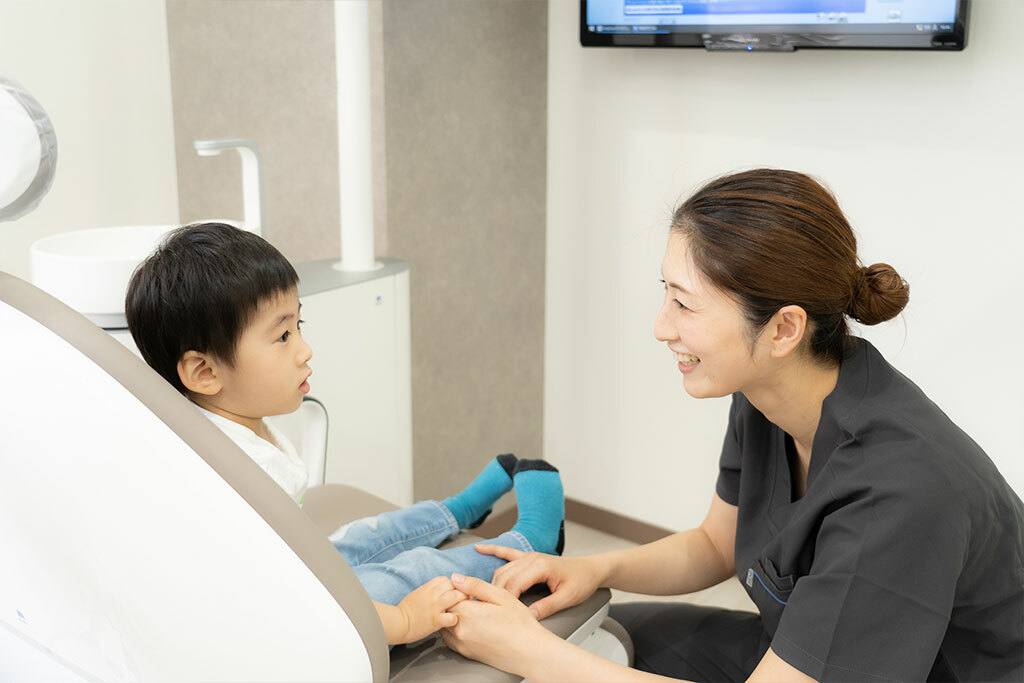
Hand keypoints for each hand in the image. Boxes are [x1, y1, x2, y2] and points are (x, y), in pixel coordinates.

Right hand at [393, 576, 466, 643]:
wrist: (397, 622)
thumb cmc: (405, 610)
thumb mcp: (417, 593)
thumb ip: (429, 590)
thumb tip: (438, 590)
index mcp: (428, 587)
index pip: (447, 580)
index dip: (452, 586)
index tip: (453, 592)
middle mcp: (433, 594)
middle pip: (455, 586)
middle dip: (460, 592)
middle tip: (463, 600)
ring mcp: (435, 606)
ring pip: (457, 597)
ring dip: (461, 603)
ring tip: (460, 610)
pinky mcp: (436, 620)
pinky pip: (453, 617)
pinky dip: (454, 620)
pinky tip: (452, 622)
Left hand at [441, 573, 555, 675]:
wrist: (529, 652)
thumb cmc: (520, 623)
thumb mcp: (501, 596)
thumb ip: (475, 585)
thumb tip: (455, 578)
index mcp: (467, 612)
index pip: (448, 594)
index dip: (459, 590)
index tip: (472, 592)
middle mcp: (459, 629)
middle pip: (445, 609)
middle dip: (455, 602)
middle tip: (475, 602)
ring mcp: (460, 643)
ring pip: (445, 623)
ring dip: (454, 616)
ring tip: (475, 614)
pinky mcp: (464, 653)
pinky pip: (449, 637)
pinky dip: (454, 629)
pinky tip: (472, 626)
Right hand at [475, 544, 602, 619]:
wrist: (591, 569)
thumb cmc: (582, 581)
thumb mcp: (568, 597)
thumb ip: (547, 606)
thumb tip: (528, 616)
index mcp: (540, 566)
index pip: (513, 584)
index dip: (502, 600)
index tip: (493, 613)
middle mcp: (531, 558)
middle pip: (504, 577)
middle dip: (492, 593)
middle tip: (482, 609)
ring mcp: (529, 556)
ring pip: (502, 570)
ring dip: (491, 583)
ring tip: (479, 596)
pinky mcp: (529, 557)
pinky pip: (507, 552)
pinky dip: (492, 549)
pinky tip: (480, 548)